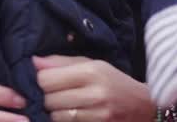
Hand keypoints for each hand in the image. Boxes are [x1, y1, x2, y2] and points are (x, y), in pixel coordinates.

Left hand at [34, 55, 154, 121]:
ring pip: (56, 116)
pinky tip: (68, 113)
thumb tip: (33, 62)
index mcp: (91, 72)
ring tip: (59, 104)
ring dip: (52, 111)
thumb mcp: (91, 64)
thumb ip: (61, 62)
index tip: (40, 79)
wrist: (143, 106)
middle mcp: (94, 94)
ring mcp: (97, 115)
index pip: (47, 79)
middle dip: (43, 97)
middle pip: (48, 99)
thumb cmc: (113, 81)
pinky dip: (63, 120)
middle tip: (49, 93)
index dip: (38, 80)